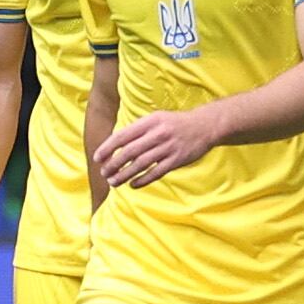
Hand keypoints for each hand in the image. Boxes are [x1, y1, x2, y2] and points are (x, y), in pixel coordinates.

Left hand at [96, 107, 222, 189]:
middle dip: (113, 164)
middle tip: (104, 173)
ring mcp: (168, 147)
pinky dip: (142, 180)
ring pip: (140, 164)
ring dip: (124, 175)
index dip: (107, 148)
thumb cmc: (176, 123)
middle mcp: (158, 134)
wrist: (206, 126)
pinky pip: (156, 172)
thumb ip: (137, 130)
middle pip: (129, 152)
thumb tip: (114, 145)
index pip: (122, 136)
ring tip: (114, 182)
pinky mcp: (177, 159)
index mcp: (149, 122)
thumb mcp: (156, 119)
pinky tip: (133, 185)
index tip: (98, 159)